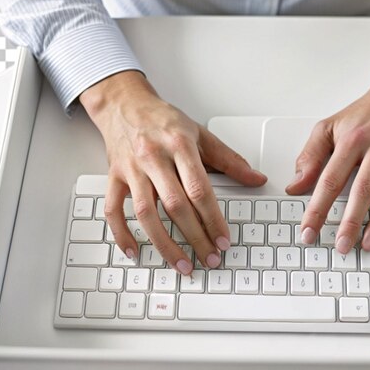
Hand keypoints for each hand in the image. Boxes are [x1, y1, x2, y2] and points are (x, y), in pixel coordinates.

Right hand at [79, 70, 266, 273]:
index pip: (199, 189)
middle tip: (210, 258)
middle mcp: (154, 157)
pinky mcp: (113, 176)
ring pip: (145, 213)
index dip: (213, 218)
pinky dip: (122, 234)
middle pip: (175, 206)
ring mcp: (131, 169)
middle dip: (195, 237)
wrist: (124, 103)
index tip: (224, 240)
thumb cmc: (163, 120)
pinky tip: (135, 252)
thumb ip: (229, 159)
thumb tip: (257, 179)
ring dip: (164, 244)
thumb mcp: (200, 133)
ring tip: (182, 265)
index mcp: (179, 145)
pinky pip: (112, 210)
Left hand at [285, 60, 369, 251]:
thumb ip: (310, 156)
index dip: (318, 208)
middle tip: (342, 245)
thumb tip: (295, 186)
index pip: (330, 179)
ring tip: (367, 245)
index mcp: (352, 140)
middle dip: (351, 221)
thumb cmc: (363, 115)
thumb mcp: (329, 127)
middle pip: (363, 189)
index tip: (309, 231)